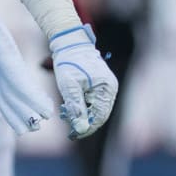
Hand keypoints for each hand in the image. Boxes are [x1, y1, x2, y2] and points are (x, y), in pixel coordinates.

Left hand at [48, 25, 118, 139]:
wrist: (69, 42)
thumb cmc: (69, 61)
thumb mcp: (69, 86)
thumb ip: (76, 108)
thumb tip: (81, 129)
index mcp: (107, 88)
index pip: (100, 116)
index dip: (86, 128)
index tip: (73, 134)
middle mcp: (110, 88)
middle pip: (99, 114)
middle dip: (83, 121)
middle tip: (68, 128)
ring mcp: (106, 86)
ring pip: (95, 108)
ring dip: (82, 114)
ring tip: (65, 113)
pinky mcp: (99, 84)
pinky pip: (93, 100)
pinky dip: (82, 105)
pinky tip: (70, 106)